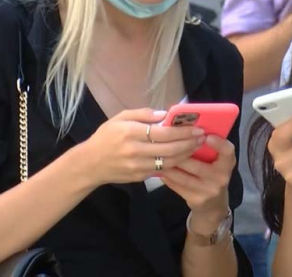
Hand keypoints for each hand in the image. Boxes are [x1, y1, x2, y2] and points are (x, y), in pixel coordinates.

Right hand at [79, 108, 204, 185]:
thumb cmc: (105, 137)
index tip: (197, 127)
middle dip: (190, 143)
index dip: (183, 131)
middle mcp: (135, 151)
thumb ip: (142, 114)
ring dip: (186, 154)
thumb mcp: (119, 118)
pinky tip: (184, 156)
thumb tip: (165, 114)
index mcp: (130, 133)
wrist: (89, 164)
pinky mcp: (139, 177)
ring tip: (197, 146)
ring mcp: (138, 166)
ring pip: (169, 162)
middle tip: (202, 137)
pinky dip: (175, 163)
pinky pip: (162, 170)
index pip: (163, 133)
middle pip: (170, 149)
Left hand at [159, 135, 235, 231]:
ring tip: (158, 155)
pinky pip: (177, 186)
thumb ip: (209, 149)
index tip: (207, 136)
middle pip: (196, 164)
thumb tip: (188, 129)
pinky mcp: (195, 200)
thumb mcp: (218, 162)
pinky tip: (159, 168)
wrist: (214, 206)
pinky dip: (167, 176)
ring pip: (182, 176)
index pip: (228, 152)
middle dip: (179, 154)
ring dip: (168, 165)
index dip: (219, 144)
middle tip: (166, 142)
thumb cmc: (213, 175)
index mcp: (227, 165)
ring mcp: (207, 191)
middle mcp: (220, 178)